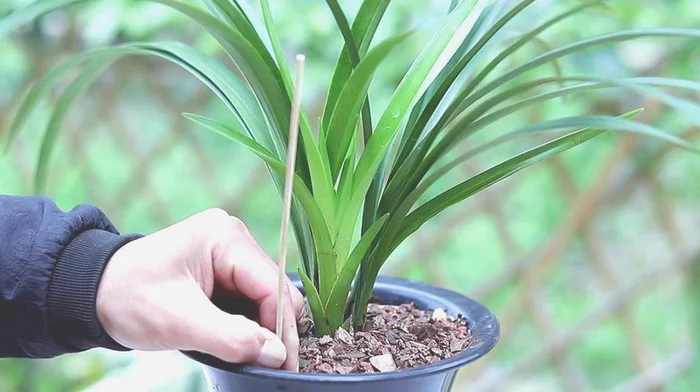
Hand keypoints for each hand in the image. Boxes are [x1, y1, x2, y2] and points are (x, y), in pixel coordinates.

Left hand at [95, 208, 304, 370]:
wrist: (93, 292)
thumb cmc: (129, 298)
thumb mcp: (180, 322)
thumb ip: (233, 338)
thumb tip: (277, 354)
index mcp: (226, 237)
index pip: (273, 285)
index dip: (282, 327)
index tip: (283, 363)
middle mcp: (234, 238)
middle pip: (275, 289)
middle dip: (274, 328)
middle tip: (270, 364)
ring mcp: (230, 252)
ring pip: (266, 296)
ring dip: (261, 327)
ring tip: (252, 355)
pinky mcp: (223, 268)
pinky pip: (250, 298)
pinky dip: (249, 322)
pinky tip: (240, 340)